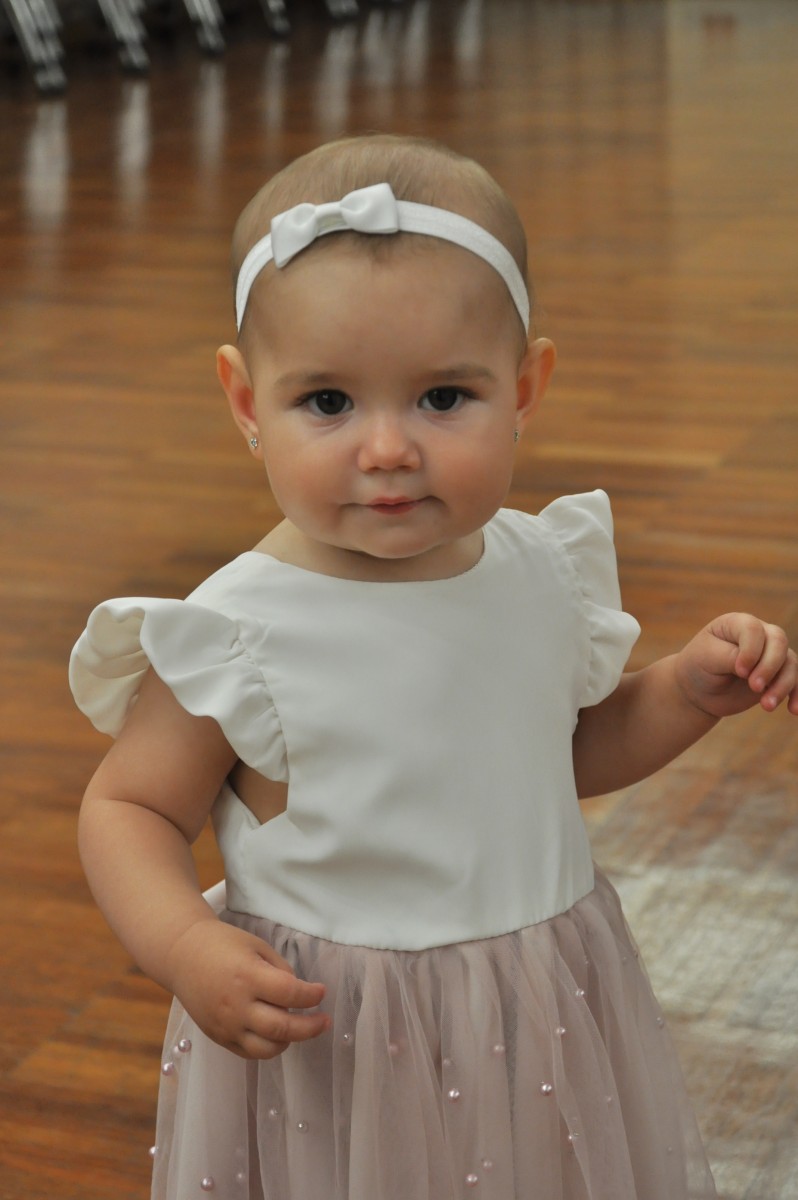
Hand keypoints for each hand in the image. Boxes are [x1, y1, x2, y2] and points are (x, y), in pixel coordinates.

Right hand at [167, 918, 329, 1058]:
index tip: (321, 991)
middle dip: (310, 1027)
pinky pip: (249, 1053)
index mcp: (248, 976)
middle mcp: (236, 1006)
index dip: (311, 995)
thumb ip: (280, 970)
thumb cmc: (223, 944)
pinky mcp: (218, 1037)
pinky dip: (268, 1047)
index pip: (289, 993)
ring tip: (300, 1028)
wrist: (182, 955)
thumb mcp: (257, 946)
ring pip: (267, 1049)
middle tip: (325, 1021)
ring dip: (290, 1041)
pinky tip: (277, 1034)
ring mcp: (226, 1026)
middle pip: (282, 1028)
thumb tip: (297, 994)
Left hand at [675, 613, 797, 719]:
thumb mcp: (707, 659)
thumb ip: (731, 657)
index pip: (753, 629)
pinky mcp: (778, 674)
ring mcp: (771, 654)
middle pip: (778, 642)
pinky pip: (796, 681)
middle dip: (769, 666)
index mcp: (737, 623)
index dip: (751, 650)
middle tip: (755, 688)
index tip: (739, 671)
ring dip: (783, 685)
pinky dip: (797, 695)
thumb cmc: (699, 667)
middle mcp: (759, 634)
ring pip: (790, 663)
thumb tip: (756, 665)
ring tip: (767, 707)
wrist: (700, 689)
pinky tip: (793, 711)